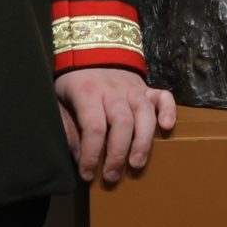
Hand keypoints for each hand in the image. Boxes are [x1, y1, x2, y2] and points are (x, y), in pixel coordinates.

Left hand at [55, 68, 177, 183]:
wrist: (91, 50)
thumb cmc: (73, 83)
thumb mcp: (58, 102)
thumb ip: (67, 128)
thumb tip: (79, 157)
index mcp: (88, 92)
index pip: (93, 127)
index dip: (91, 154)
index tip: (87, 174)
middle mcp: (113, 90)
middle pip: (121, 122)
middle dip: (118, 153)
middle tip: (111, 175)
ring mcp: (133, 88)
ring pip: (144, 113)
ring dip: (142, 141)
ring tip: (137, 164)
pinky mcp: (147, 88)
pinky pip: (163, 96)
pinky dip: (168, 111)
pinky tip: (167, 127)